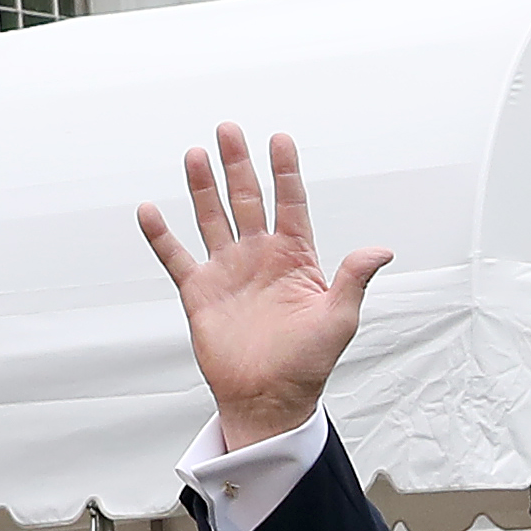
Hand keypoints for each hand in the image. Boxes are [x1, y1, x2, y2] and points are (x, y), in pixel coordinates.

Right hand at [136, 124, 390, 454]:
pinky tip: (150, 211)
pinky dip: (161, 236)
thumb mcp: (339, 318)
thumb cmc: (307, 364)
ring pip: (213, 218)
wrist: (268, 399)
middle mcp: (259, 257)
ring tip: (196, 155)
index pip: (290, 202)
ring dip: (203, 187)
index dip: (285, 171)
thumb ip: (354, 278)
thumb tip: (380, 251)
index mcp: (294, 257)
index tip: (280, 140)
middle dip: (238, 164)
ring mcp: (228, 271)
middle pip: (247, 198)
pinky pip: (177, 258)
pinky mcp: (200, 293)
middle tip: (229, 131)